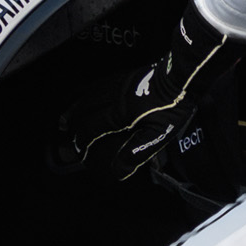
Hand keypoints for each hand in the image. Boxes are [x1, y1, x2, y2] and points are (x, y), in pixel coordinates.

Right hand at [52, 2, 244, 181]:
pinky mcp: (126, 75)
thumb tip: (119, 170)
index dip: (82, 141)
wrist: (182, 76)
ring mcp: (119, 84)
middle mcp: (114, 97)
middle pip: (85, 109)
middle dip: (72, 120)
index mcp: (120, 114)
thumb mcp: (158, 135)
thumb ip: (136, 152)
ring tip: (68, 112)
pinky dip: (87, 89)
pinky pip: (99, 82)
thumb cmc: (172, 108)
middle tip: (63, 129)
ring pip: (89, 94)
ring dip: (76, 104)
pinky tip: (87, 92)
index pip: (93, 129)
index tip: (77, 150)